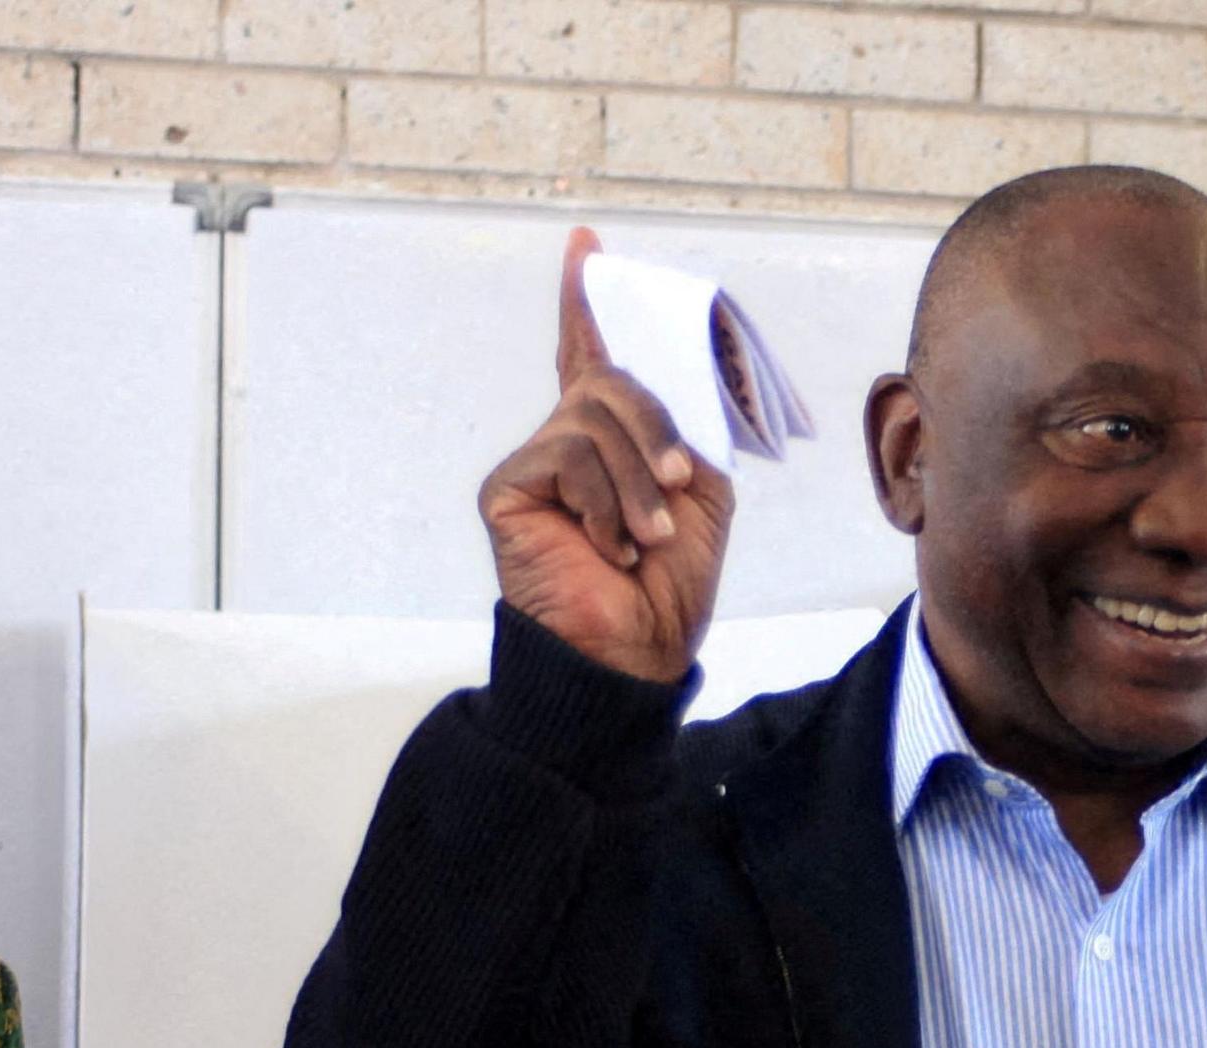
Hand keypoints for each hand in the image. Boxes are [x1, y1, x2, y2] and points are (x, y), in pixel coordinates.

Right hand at [477, 226, 735, 682]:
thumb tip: (658, 383)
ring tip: (645, 537)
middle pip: (611, 381)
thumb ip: (679, 429)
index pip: (592, 356)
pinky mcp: (508, 487)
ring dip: (637, 482)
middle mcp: (566, 441)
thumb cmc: (668, 581)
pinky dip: (602, 502)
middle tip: (679, 487)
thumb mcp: (699, 493)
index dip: (585, 301)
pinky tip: (605, 545)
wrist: (633, 645)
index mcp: (613, 440)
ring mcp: (534, 463)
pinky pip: (567, 456)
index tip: (586, 244)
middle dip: (656, 431)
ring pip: (594, 418)